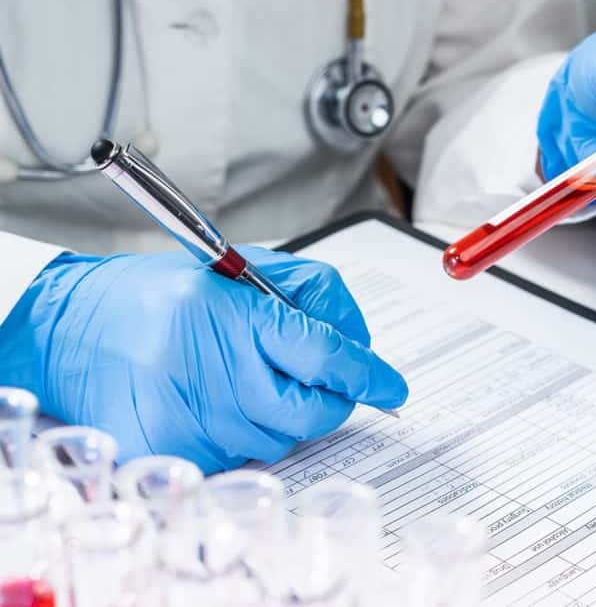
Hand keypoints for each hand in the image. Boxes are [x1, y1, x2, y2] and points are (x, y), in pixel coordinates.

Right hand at [0, 246, 406, 472]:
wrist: (76, 327)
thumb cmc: (160, 294)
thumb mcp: (239, 270)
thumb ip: (308, 297)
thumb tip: (358, 343)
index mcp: (234, 310)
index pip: (324, 352)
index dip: (366, 373)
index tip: (391, 387)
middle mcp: (213, 364)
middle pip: (312, 409)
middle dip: (328, 397)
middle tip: (314, 377)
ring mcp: (191, 412)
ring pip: (280, 438)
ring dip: (279, 413)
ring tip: (239, 376)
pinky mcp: (174, 448)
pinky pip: (240, 456)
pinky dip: (242, 432)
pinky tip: (213, 399)